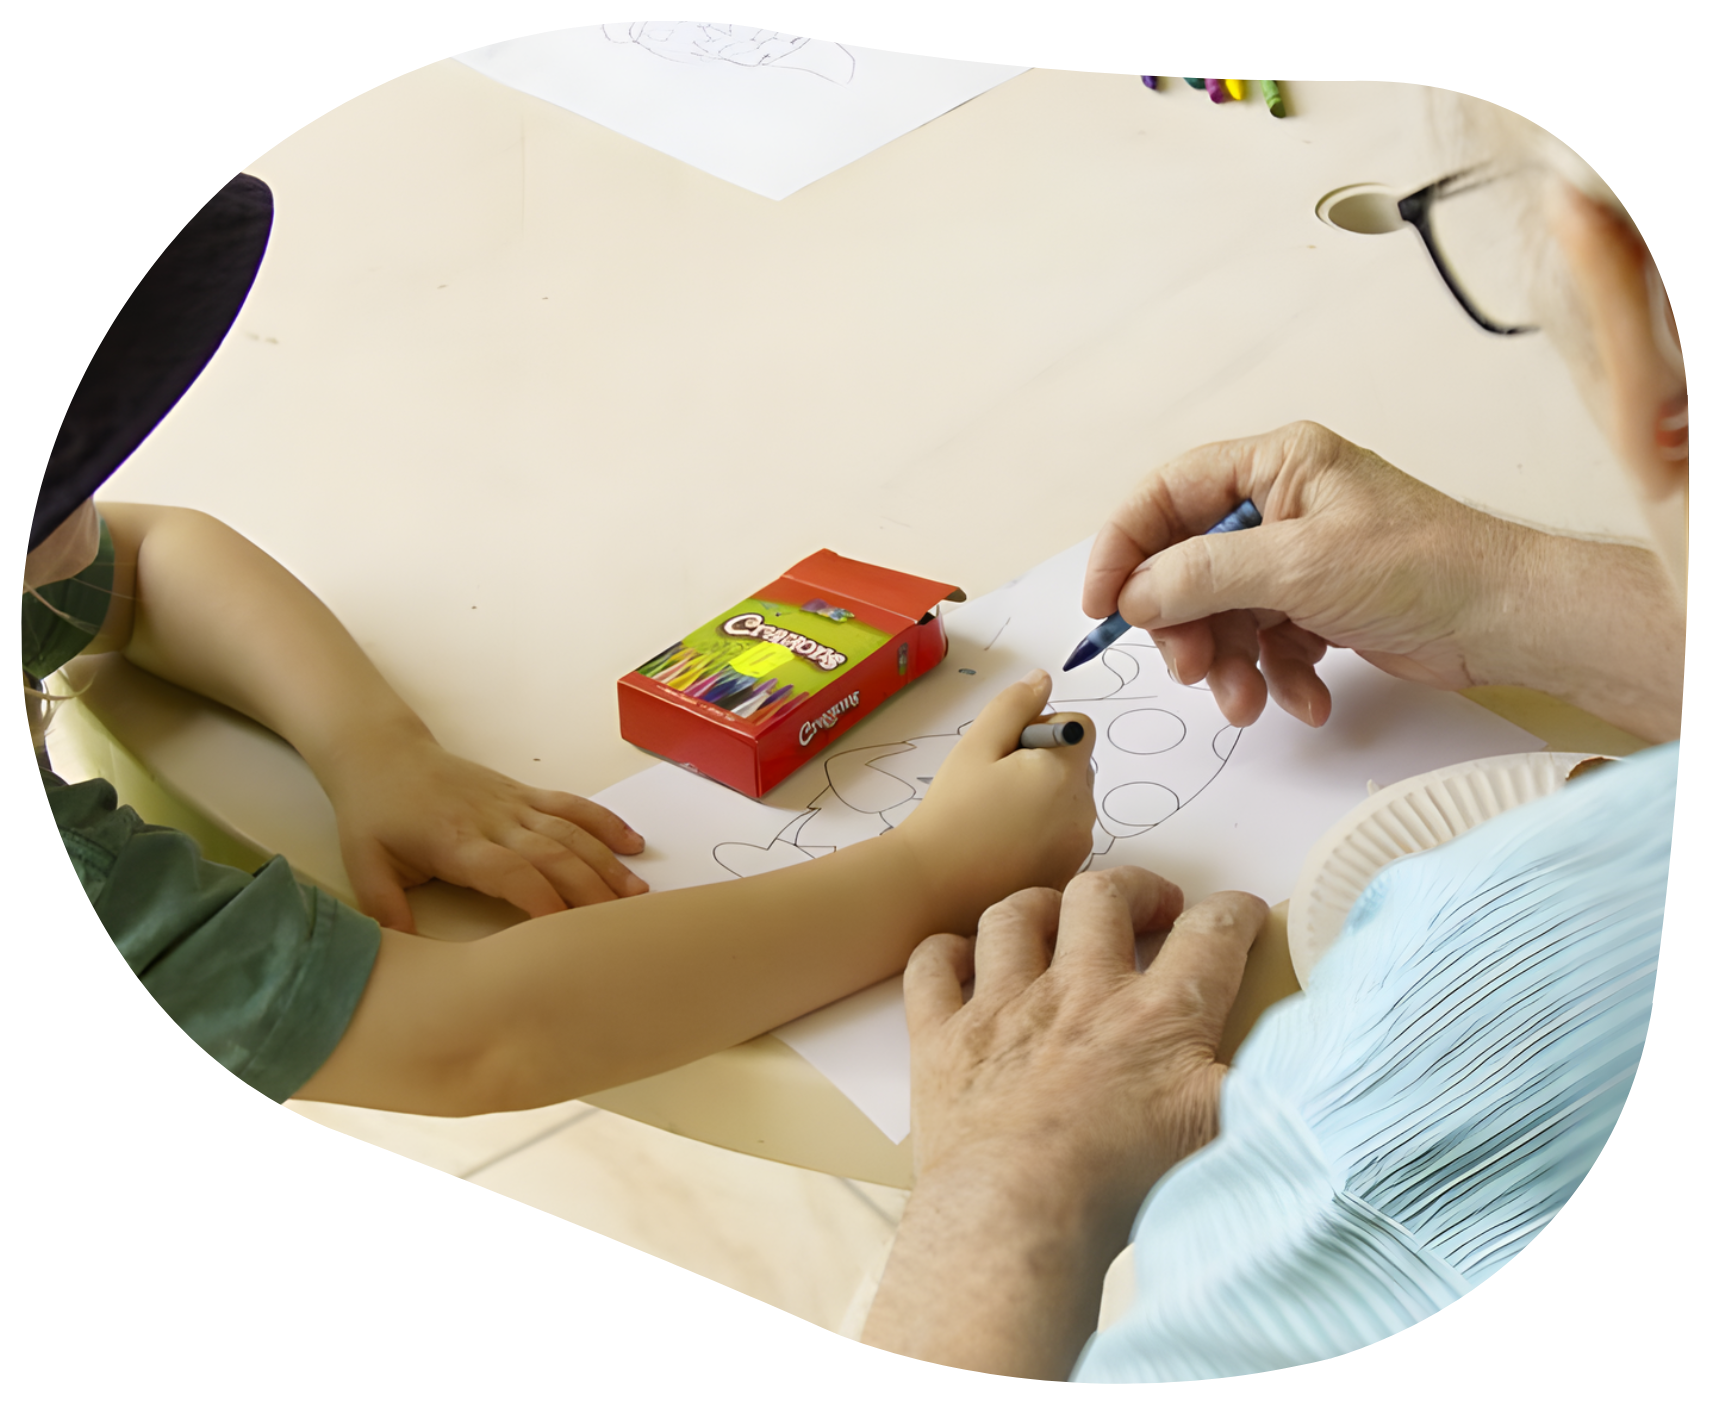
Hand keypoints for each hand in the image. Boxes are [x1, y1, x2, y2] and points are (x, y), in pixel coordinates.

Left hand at [320, 731, 647, 932]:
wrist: (382, 753)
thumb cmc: (374, 812)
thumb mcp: (364, 864)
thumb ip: (384, 909)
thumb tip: (402, 953)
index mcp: (456, 841)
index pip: (510, 872)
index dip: (541, 899)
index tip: (566, 933)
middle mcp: (494, 820)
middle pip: (553, 854)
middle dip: (590, 890)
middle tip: (622, 925)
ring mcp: (513, 804)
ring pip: (570, 832)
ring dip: (606, 862)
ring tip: (637, 894)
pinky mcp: (523, 793)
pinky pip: (571, 806)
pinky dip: (604, 823)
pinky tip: (633, 845)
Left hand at [863, 869, 1266, 1376]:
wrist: (1019, 1216)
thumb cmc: (1123, 1186)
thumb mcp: (1224, 1136)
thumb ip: (1270, 1086)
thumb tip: (1307, 1056)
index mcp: (1157, 1016)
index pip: (1210, 934)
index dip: (1232, 913)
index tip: (1239, 915)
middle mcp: (1078, 992)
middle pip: (1103, 896)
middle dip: (1134, 888)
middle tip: (1150, 909)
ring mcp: (1002, 1008)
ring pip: (1013, 915)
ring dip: (1038, 907)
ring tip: (1056, 920)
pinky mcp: (942, 1038)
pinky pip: (933, 963)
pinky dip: (947, 953)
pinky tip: (964, 963)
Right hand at [893, 670, 1095, 932]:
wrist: (933, 889)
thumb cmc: (950, 813)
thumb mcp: (974, 746)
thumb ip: (1013, 706)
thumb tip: (1043, 679)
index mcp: (1063, 771)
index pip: (1080, 727)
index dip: (1046, 729)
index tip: (1009, 751)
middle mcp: (1082, 809)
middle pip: (1076, 766)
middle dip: (1044, 765)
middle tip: (994, 786)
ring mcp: (1078, 846)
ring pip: (1070, 803)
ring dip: (1044, 800)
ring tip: (995, 820)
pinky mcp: (1067, 874)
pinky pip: (1064, 838)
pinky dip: (1042, 835)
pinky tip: (1003, 847)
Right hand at [1081, 421, 1519, 728]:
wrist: (1507, 621)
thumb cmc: (1423, 567)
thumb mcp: (1298, 565)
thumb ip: (1203, 575)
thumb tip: (1132, 595)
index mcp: (1274, 464)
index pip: (1167, 495)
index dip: (1124, 547)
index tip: (1104, 606)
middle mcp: (1280, 504)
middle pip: (1187, 564)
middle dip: (1186, 626)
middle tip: (1191, 669)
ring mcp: (1298, 558)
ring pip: (1224, 614)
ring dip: (1230, 665)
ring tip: (1249, 702)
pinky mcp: (1318, 604)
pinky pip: (1266, 642)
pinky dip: (1276, 675)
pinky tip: (1305, 699)